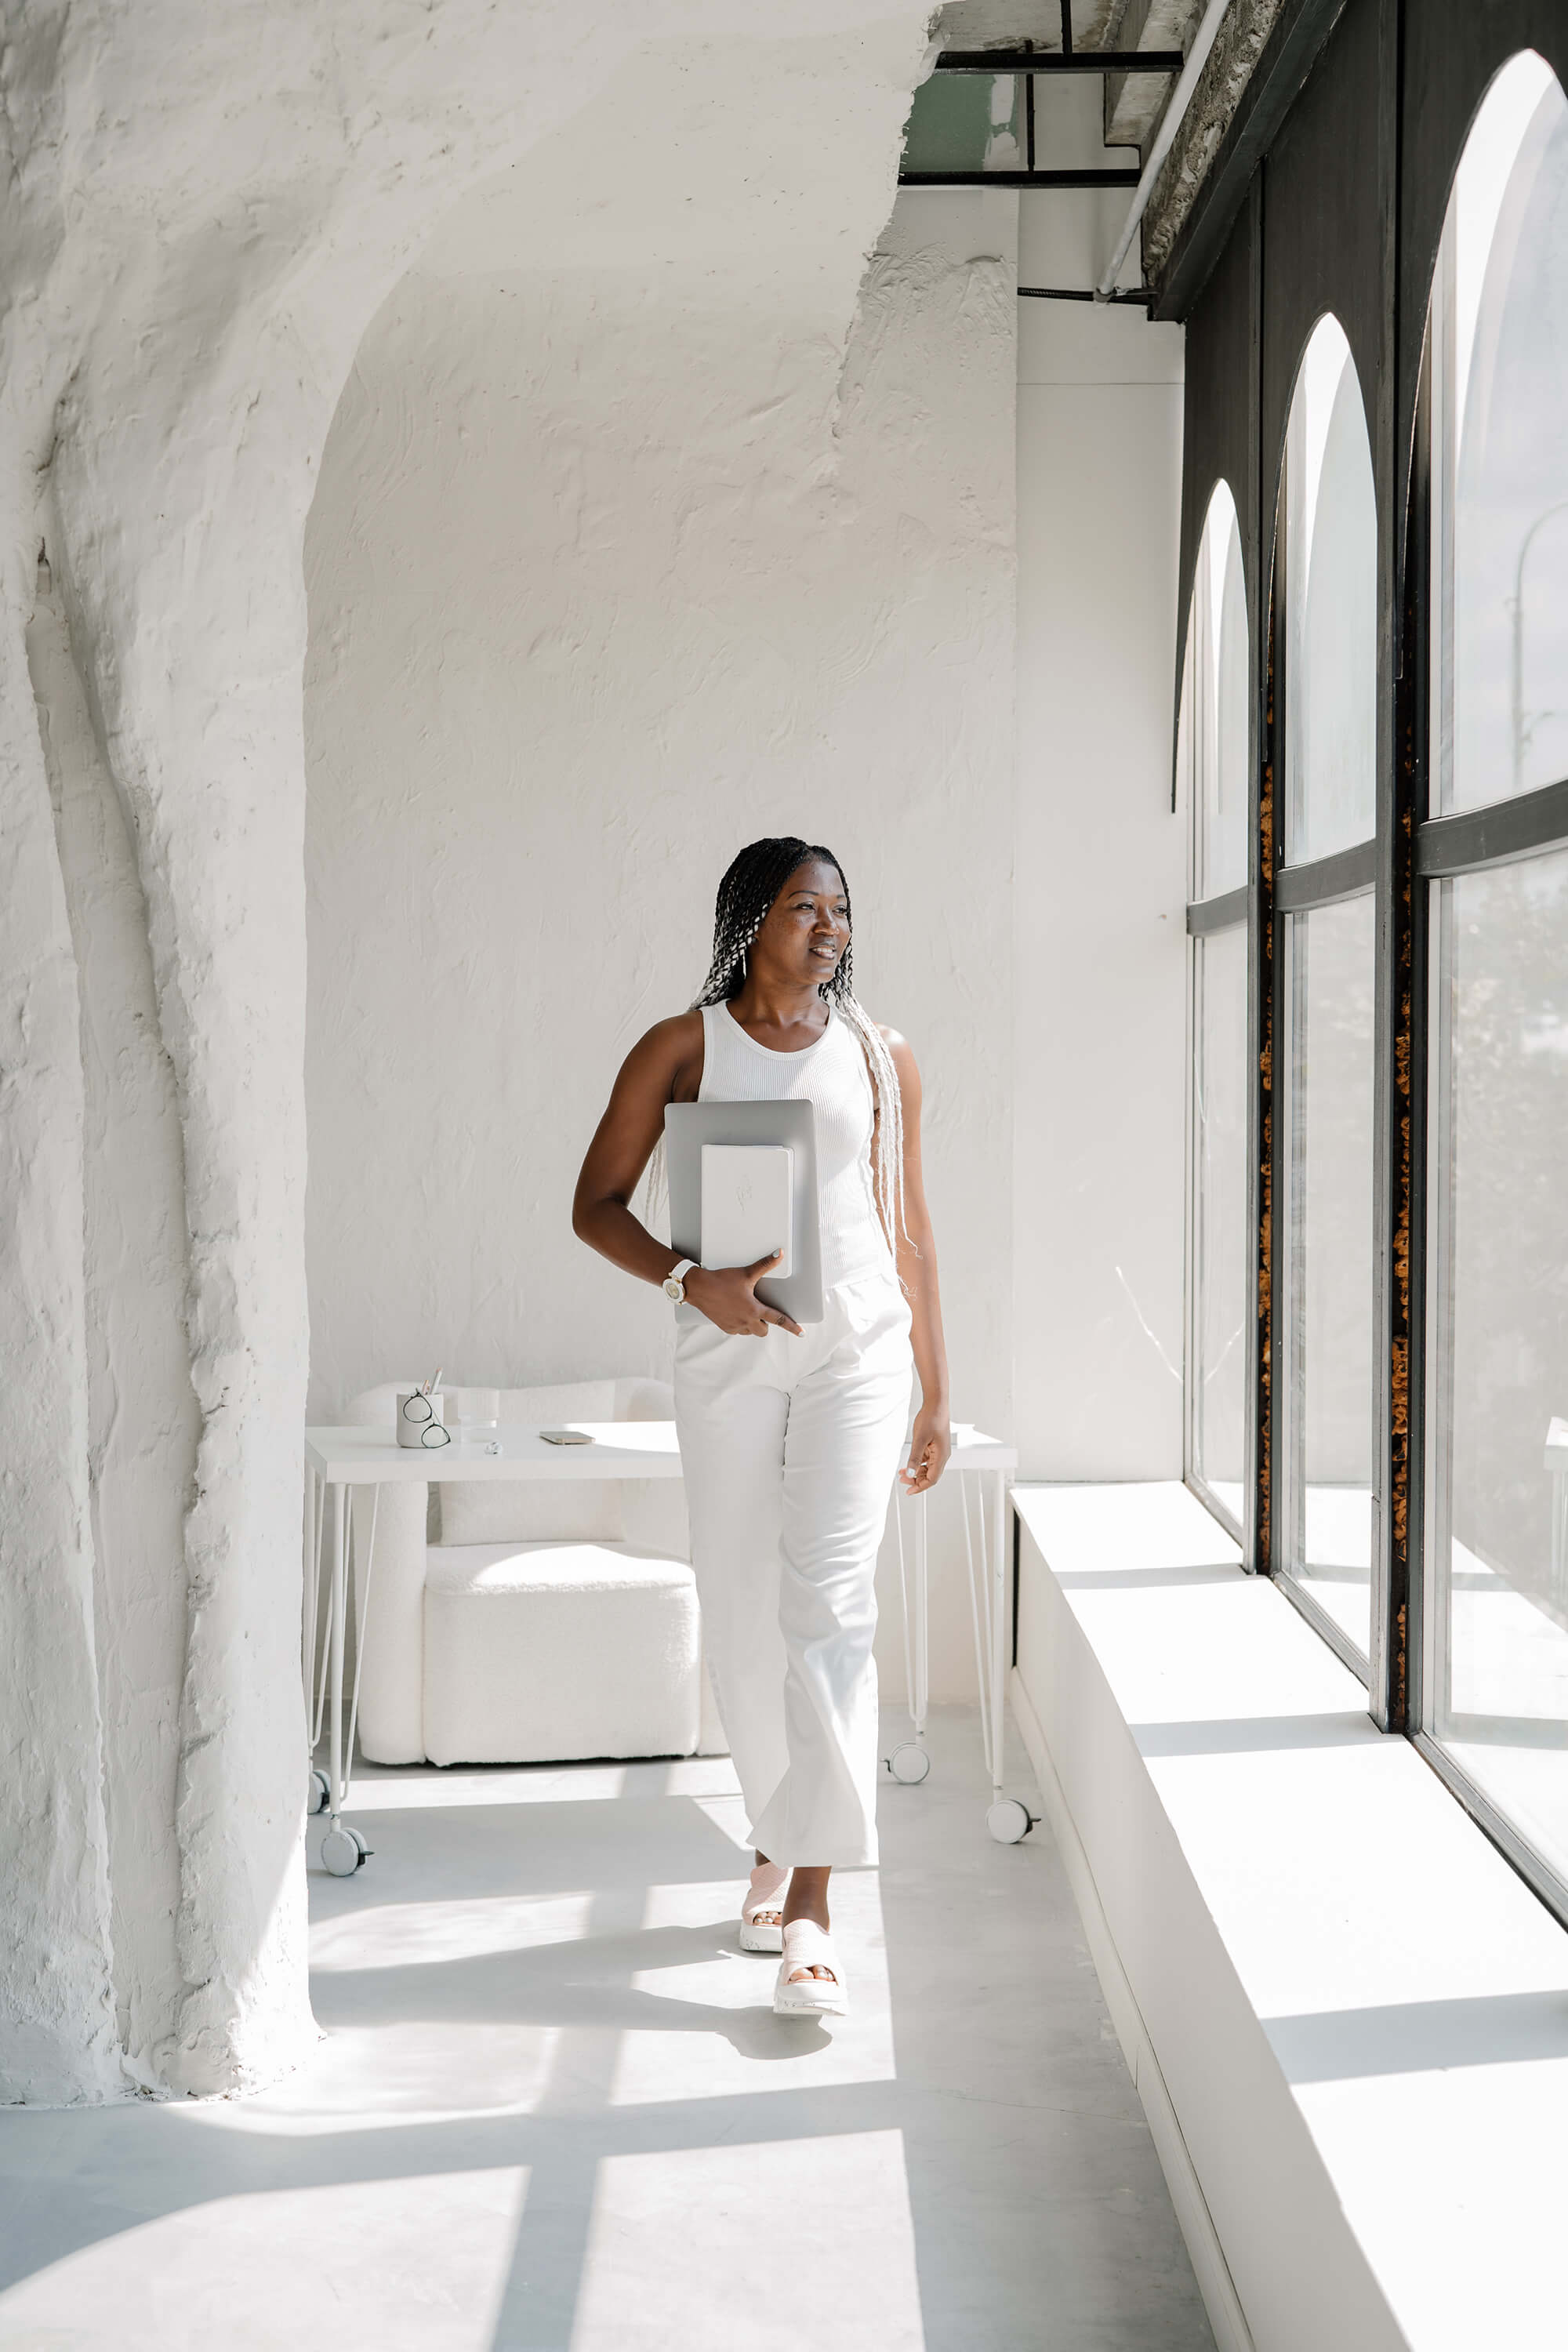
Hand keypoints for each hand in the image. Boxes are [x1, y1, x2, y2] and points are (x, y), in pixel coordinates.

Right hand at [684, 1252, 803, 1337]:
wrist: (698, 1287)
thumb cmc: (721, 1280)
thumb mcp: (746, 1273)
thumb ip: (765, 1265)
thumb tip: (779, 1254)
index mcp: (754, 1310)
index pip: (779, 1320)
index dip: (792, 1327)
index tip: (802, 1333)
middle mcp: (745, 1321)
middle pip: (763, 1331)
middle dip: (766, 1324)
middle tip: (761, 1312)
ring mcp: (734, 1326)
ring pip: (750, 1332)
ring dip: (752, 1324)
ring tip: (746, 1310)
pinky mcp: (724, 1327)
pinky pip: (738, 1330)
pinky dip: (740, 1324)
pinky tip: (735, 1312)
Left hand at [899, 1403, 950, 1494]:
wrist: (936, 1404)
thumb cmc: (931, 1418)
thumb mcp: (919, 1439)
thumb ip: (914, 1458)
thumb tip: (910, 1474)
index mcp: (941, 1456)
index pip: (932, 1479)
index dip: (920, 1487)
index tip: (909, 1492)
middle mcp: (942, 1455)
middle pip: (930, 1475)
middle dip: (916, 1480)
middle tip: (901, 1480)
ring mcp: (939, 1451)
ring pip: (928, 1468)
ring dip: (916, 1472)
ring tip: (902, 1473)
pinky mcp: (935, 1446)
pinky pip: (927, 1460)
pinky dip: (918, 1463)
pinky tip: (908, 1463)